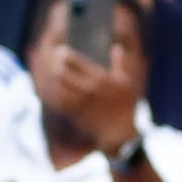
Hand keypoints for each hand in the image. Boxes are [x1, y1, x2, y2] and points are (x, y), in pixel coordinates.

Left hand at [34, 28, 143, 151]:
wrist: (119, 133)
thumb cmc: (126, 107)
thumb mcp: (127, 83)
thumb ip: (121, 64)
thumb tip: (117, 48)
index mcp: (101, 79)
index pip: (77, 62)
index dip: (66, 55)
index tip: (61, 50)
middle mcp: (88, 89)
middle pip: (63, 72)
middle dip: (56, 64)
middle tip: (54, 59)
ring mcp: (80, 102)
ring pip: (59, 86)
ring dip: (55, 77)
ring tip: (54, 71)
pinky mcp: (75, 113)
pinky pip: (60, 100)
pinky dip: (56, 93)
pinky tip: (56, 88)